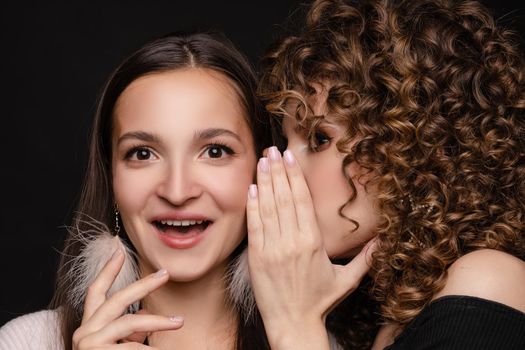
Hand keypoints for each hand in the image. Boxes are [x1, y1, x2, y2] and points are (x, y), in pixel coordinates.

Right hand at [72, 249, 182, 348]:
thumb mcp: (117, 346)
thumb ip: (129, 331)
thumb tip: (147, 316)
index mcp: (89, 326)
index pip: (95, 291)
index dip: (107, 269)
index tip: (118, 248)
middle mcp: (85, 332)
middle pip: (116, 299)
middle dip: (143, 285)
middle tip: (165, 273)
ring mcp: (89, 343)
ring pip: (129, 322)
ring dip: (157, 320)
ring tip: (179, 322)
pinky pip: (132, 348)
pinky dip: (147, 349)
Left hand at [247, 147, 376, 349]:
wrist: (293, 324)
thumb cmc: (320, 301)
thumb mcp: (347, 281)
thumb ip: (365, 259)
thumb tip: (382, 241)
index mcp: (314, 242)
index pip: (302, 200)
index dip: (295, 176)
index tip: (290, 157)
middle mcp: (293, 241)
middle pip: (284, 197)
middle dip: (278, 170)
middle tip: (273, 149)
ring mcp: (272, 248)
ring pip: (268, 207)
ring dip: (264, 181)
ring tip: (262, 160)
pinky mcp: (257, 257)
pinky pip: (254, 225)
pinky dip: (252, 205)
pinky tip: (252, 188)